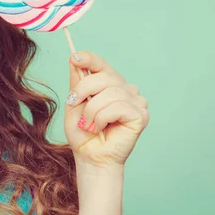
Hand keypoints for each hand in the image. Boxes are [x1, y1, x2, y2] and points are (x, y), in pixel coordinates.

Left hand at [63, 51, 148, 168]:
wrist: (90, 157)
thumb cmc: (83, 133)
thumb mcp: (74, 104)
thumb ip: (77, 82)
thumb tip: (74, 57)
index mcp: (109, 84)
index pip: (101, 65)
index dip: (89, 59)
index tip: (75, 57)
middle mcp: (125, 89)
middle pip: (104, 76)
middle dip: (84, 89)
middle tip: (74, 104)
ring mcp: (136, 101)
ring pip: (110, 92)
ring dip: (92, 110)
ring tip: (89, 124)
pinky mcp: (141, 115)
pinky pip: (118, 106)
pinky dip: (103, 118)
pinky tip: (101, 128)